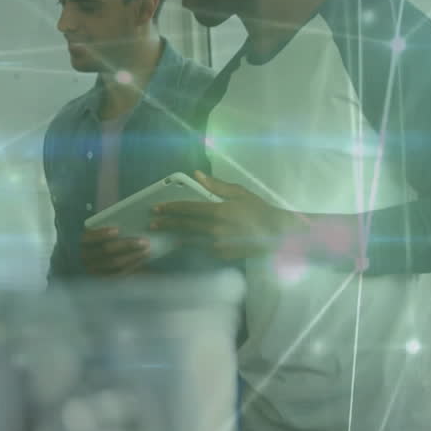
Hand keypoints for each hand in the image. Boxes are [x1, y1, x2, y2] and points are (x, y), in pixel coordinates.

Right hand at [80, 226, 149, 276]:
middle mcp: (85, 256)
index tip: (118, 229)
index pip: (91, 237)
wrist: (98, 253)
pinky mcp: (104, 277)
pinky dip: (132, 267)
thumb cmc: (105, 236)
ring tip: (147, 251)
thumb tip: (128, 220)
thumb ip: (112, 223)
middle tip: (144, 241)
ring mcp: (94, 269)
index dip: (102, 233)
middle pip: (106, 251)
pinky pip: (119, 273)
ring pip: (114, 263)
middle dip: (127, 245)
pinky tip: (142, 260)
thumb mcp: (105, 228)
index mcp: (83, 240)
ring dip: (133, 257)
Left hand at [151, 171, 302, 259]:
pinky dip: (192, 245)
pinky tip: (184, 243)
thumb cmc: (259, 210)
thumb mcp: (240, 193)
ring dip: (175, 236)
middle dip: (166, 224)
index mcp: (218, 211)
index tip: (157, 208)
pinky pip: (202, 249)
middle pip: (184, 226)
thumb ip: (216, 185)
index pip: (188, 209)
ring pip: (190, 239)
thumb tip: (197, 175)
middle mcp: (215, 229)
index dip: (171, 209)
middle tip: (152, 223)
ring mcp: (218, 245)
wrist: (278, 234)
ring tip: (163, 234)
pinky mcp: (222, 255)